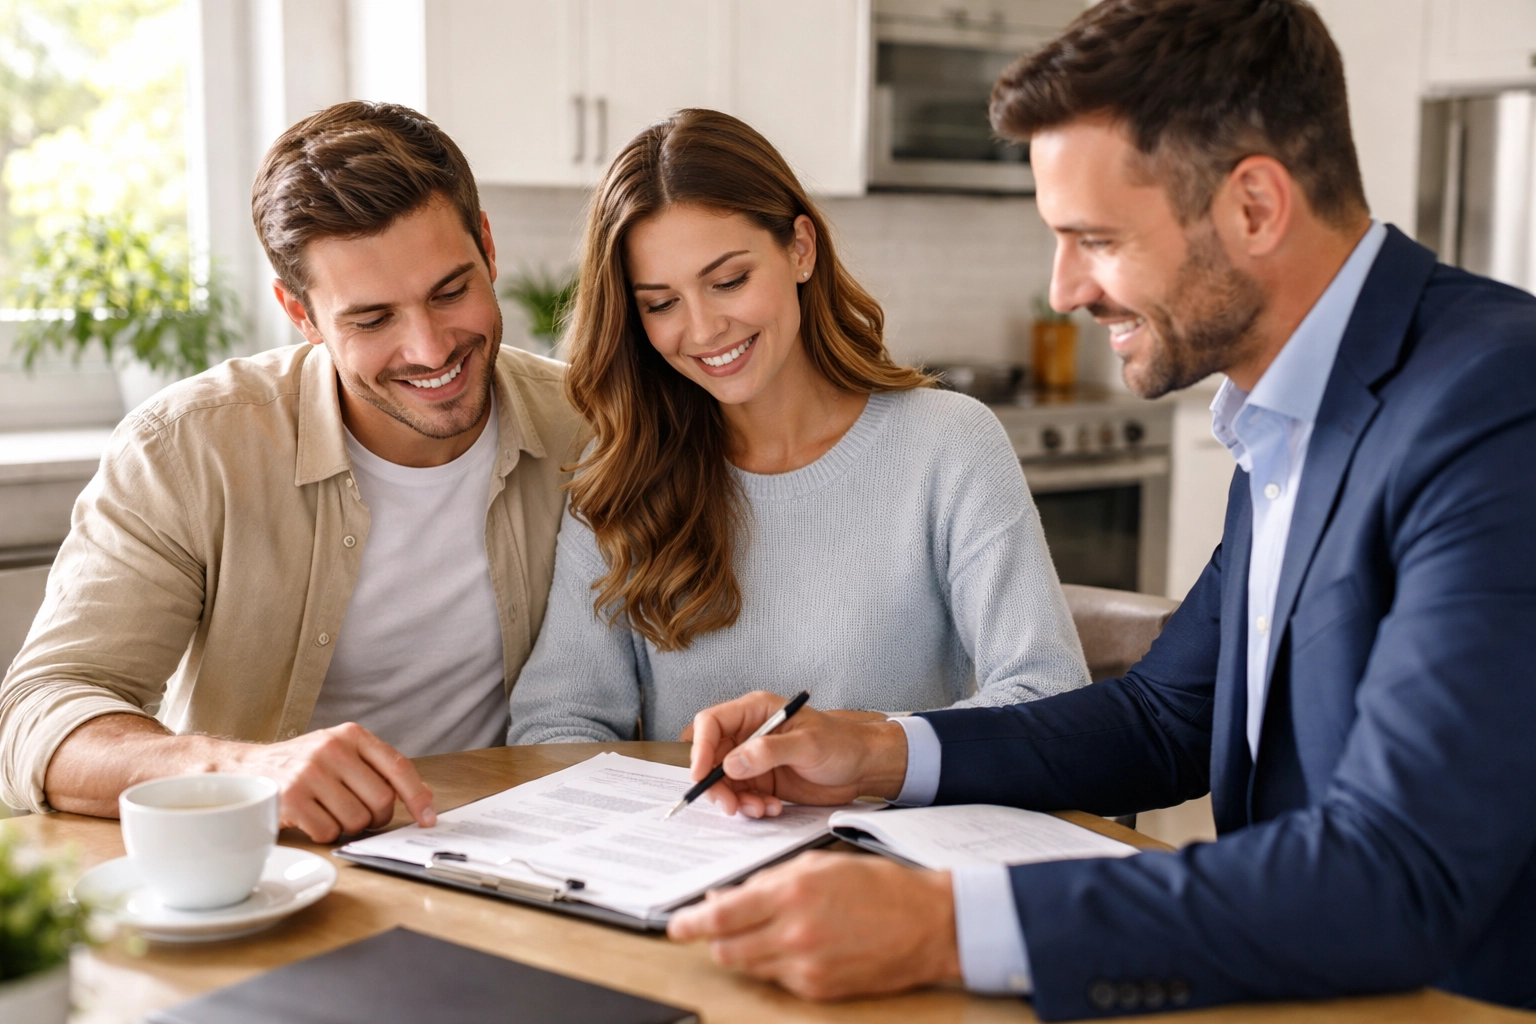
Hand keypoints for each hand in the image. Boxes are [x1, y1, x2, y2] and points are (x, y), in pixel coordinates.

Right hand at [227, 722, 435, 841]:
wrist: (245, 769)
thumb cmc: (301, 765)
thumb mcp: (341, 753)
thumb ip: (378, 768)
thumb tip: (424, 797)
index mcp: (351, 734)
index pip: (398, 767)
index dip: (418, 796)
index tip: (429, 818)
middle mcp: (332, 748)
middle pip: (381, 800)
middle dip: (376, 816)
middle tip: (361, 815)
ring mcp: (310, 772)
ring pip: (357, 819)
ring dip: (348, 826)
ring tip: (330, 812)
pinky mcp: (291, 798)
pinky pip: (329, 831)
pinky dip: (325, 833)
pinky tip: (311, 819)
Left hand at [667, 850, 960, 999]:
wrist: (927, 925)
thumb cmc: (879, 887)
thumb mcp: (818, 866)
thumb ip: (768, 880)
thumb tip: (727, 898)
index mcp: (790, 893)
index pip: (721, 915)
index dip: (691, 922)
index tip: (676, 924)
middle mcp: (793, 933)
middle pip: (726, 948)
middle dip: (714, 938)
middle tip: (713, 928)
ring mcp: (805, 966)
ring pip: (748, 966)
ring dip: (743, 950)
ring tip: (761, 932)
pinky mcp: (817, 989)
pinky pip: (777, 979)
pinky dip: (774, 963)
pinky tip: (792, 945)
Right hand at [679, 692, 908, 817]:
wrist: (863, 767)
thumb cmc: (842, 743)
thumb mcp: (808, 744)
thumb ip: (770, 751)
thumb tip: (732, 763)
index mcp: (756, 711)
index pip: (711, 723)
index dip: (699, 748)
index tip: (701, 775)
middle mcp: (749, 734)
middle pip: (711, 757)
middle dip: (715, 783)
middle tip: (730, 805)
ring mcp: (754, 759)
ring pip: (724, 781)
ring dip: (735, 800)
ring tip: (760, 809)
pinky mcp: (762, 781)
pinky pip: (742, 796)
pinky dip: (751, 807)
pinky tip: (773, 808)